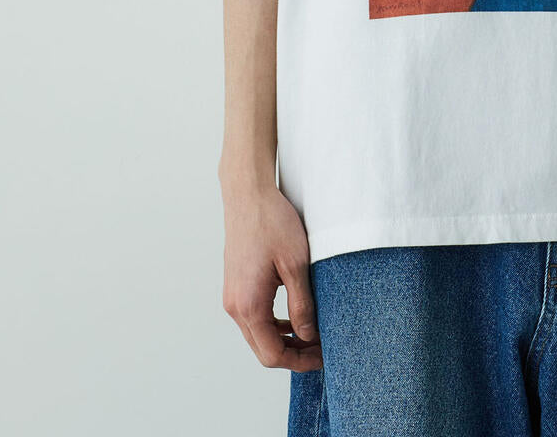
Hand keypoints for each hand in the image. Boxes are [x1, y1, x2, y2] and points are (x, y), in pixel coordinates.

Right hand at [220, 179, 321, 370]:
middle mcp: (235, 307)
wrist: (248, 195)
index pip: (272, 355)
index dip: (300, 361)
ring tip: (313, 333)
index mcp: (249, 305)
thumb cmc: (272, 223)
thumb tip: (308, 336)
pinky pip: (253, 318)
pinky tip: (294, 316)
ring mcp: (232, 297)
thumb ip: (302, 304)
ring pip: (257, 335)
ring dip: (284, 340)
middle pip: (263, 350)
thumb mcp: (296, 264)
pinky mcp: (235, 286)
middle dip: (294, 354)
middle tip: (322, 348)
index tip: (323, 357)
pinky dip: (273, 325)